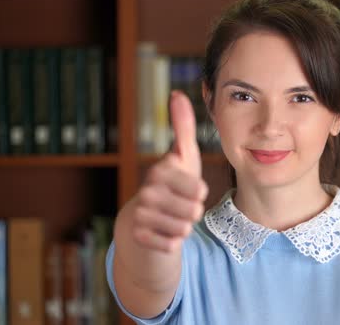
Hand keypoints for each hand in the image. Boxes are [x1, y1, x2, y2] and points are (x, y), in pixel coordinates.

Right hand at [130, 91, 207, 251]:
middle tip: (187, 208)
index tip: (196, 191)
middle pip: (192, 211)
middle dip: (194, 212)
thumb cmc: (172, 184)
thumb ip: (183, 127)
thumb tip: (177, 94)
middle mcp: (147, 191)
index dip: (200, 194)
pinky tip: (169, 234)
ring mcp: (141, 215)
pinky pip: (171, 245)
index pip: (197, 189)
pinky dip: (175, 242)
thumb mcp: (182, 155)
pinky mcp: (139, 237)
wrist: (146, 218)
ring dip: (186, 227)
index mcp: (161, 171)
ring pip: (183, 229)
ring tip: (178, 220)